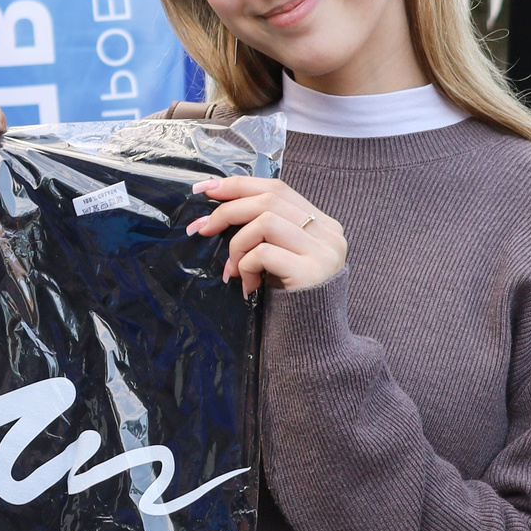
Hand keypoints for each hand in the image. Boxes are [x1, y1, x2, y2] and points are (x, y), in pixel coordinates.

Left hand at [185, 176, 345, 294]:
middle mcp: (329, 233)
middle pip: (269, 199)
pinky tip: (248, 287)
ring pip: (264, 221)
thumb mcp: (279, 259)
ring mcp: (323, 251)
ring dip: (237, 245)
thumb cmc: (288, 301)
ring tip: (232, 271)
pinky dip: (245, 266)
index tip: (204, 189)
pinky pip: (264, 253)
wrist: (313, 346)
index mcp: (323, 224)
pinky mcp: (312, 272)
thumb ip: (264, 232)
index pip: (277, 188)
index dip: (238, 185)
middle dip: (227, 210)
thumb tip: (214, 209)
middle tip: (201, 229)